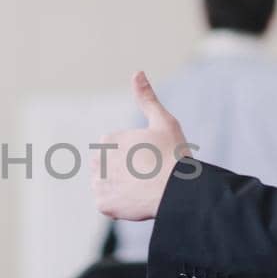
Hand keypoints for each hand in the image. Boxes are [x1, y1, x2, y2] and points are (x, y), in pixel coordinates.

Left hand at [91, 71, 188, 220]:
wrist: (178, 189)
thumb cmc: (173, 154)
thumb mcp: (162, 121)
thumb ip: (146, 98)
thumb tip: (137, 72)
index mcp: (108, 140)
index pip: (113, 150)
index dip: (131, 156)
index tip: (147, 160)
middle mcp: (98, 160)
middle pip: (105, 168)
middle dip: (121, 171)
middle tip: (145, 176)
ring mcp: (99, 183)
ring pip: (105, 186)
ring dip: (118, 188)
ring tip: (141, 189)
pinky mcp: (103, 204)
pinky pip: (106, 205)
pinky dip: (118, 205)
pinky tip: (135, 200)